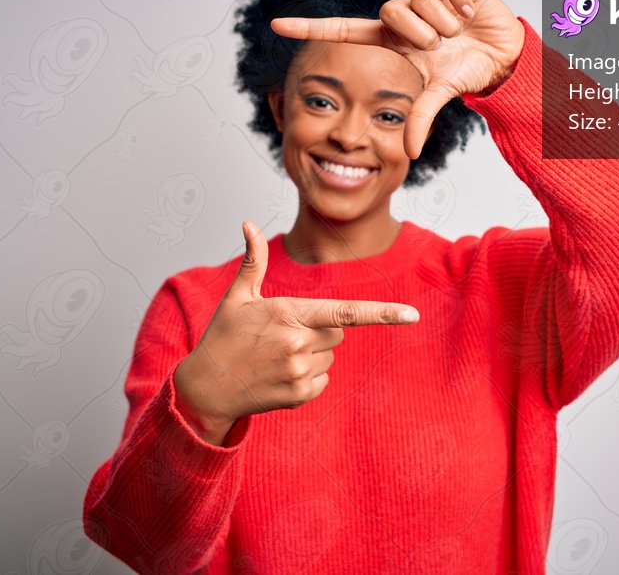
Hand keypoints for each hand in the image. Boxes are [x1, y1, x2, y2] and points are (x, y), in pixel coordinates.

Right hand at [174, 221, 419, 444]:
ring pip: (331, 354)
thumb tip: (248, 223)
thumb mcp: (237, 296)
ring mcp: (300, 372)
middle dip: (319, 328)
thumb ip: (252, 260)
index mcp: (288, 313)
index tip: (412, 314)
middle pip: (338, 331)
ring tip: (278, 355)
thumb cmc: (223, 337)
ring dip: (313, 352)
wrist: (206, 388)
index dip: (382, 313)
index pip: (345, 312)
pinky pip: (324, 378)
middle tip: (284, 333)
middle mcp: (298, 343)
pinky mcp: (301, 394)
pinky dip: (309, 375)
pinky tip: (281, 373)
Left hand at [270, 0, 522, 158]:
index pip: (343, 30)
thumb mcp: (438, 95)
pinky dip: (462, 1)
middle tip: (439, 45)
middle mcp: (403, 15)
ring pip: (421, 0)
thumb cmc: (464, 71)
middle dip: (419, 33)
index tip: (276, 26)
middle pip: (391, 11)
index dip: (311, 29)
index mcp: (391, 40)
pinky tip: (471, 14)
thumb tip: (409, 153)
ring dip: (444, 22)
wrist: (502, 56)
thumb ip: (420, 119)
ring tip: (459, 32)